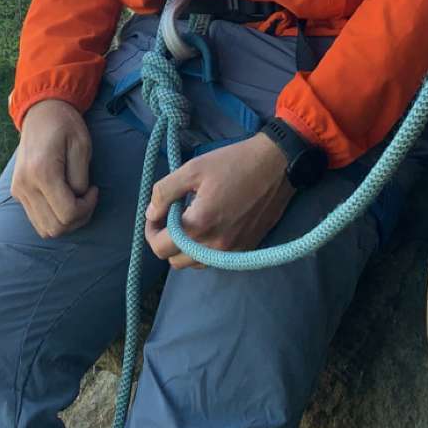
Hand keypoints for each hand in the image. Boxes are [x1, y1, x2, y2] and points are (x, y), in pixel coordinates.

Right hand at [11, 100, 98, 237]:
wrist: (41, 112)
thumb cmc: (65, 125)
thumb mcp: (81, 146)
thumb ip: (80, 178)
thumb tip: (78, 199)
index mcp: (42, 172)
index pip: (67, 213)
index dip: (87, 208)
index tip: (94, 190)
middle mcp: (25, 185)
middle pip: (55, 227)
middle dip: (78, 219)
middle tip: (88, 198)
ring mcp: (18, 190)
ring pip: (44, 229)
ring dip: (66, 222)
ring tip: (77, 200)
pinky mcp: (17, 192)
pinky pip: (37, 219)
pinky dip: (53, 217)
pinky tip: (63, 199)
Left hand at [145, 133, 293, 269]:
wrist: (276, 165)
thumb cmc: (233, 163)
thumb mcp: (193, 168)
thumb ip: (164, 192)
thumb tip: (151, 214)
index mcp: (198, 225)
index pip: (160, 248)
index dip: (151, 231)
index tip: (155, 215)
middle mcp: (214, 246)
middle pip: (174, 261)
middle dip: (166, 241)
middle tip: (170, 218)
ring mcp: (232, 252)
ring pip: (194, 264)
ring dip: (185, 249)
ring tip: (190, 222)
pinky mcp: (245, 250)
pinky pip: (214, 261)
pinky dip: (204, 250)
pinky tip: (209, 227)